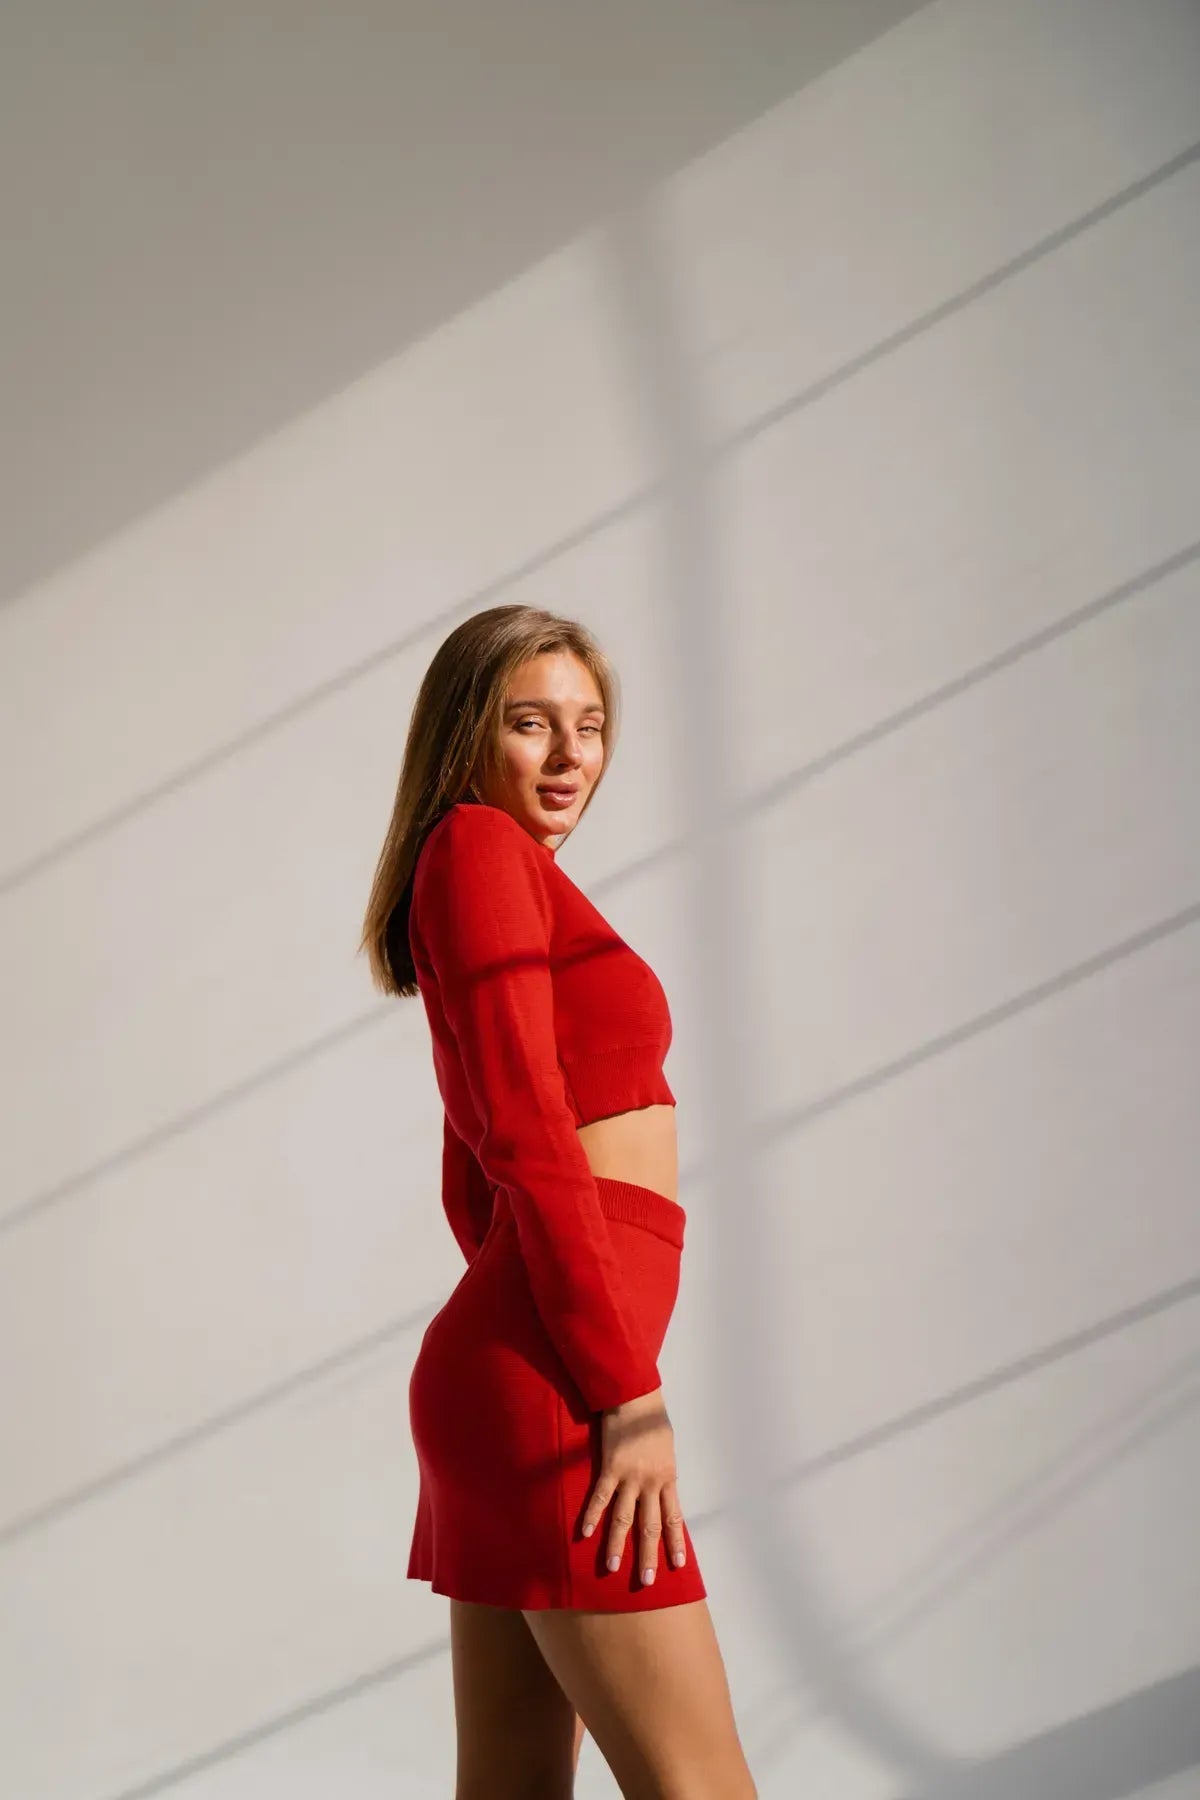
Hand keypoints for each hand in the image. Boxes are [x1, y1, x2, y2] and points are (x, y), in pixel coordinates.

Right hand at [580, 1386, 687, 1585]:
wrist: (636, 1398)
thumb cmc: (652, 1420)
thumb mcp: (667, 1449)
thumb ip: (664, 1471)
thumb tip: (662, 1487)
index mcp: (667, 1478)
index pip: (673, 1518)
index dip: (675, 1542)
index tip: (677, 1565)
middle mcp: (651, 1483)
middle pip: (650, 1525)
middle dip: (648, 1555)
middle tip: (647, 1581)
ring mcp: (630, 1477)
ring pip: (624, 1518)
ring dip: (618, 1544)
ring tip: (613, 1567)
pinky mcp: (610, 1468)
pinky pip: (600, 1497)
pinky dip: (592, 1516)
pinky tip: (584, 1534)